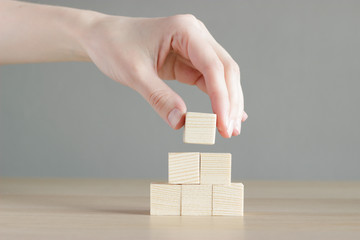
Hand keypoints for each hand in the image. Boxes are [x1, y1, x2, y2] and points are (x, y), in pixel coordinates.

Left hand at [81, 14, 246, 137]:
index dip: (222, 97)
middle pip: (225, 70)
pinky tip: (223, 114)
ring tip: (230, 128)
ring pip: (221, 76)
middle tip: (229, 131)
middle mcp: (195, 35)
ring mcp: (194, 48)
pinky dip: (217, 98)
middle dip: (230, 102)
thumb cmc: (115, 46)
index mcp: (185, 30)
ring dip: (227, 102)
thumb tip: (181, 123)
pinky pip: (208, 80)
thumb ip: (159, 98)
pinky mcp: (188, 61)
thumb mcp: (135, 73)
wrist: (101, 37)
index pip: (213, 65)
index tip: (222, 124)